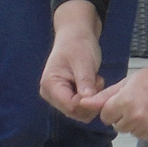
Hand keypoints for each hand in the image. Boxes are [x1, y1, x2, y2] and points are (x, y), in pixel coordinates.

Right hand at [40, 0, 104, 119]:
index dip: (87, 103)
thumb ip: (85, 82)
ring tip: (94, 80)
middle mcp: (50, 95)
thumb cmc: (78, 44)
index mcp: (50, 85)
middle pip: (74, 112)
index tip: (97, 85)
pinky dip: (90, 98)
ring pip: (79, 112)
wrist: (76, 34)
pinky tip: (92, 83)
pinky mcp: (66, 97)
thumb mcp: (83, 61)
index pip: (70, 107)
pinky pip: (81, 107)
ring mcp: (57, 97)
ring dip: (91, 99)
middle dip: (90, 101)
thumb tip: (89, 101)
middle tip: (97, 80)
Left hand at [82, 38, 147, 144]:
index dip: (114, 108)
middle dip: (126, 116)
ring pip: (134, 133)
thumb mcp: (130, 81)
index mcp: (125, 102)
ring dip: (140, 124)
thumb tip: (83, 104)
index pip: (106, 116)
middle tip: (144, 102)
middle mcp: (137, 118)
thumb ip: (106, 96)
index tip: (126, 100)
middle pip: (119, 126)